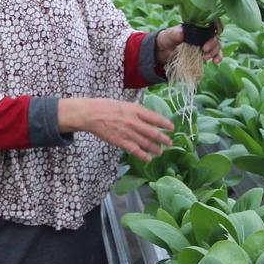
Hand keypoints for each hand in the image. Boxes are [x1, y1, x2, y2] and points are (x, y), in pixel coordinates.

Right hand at [57, 98, 173, 161]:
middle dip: (164, 139)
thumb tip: (147, 117)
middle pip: (154, 133)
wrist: (92, 114)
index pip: (156, 118)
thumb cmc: (106, 106)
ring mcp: (129, 133)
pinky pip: (135, 150)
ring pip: (146, 143)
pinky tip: (148, 158)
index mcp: (136, 110)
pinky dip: (143, 155)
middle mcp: (135, 122)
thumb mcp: (125, 104)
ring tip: (160, 152)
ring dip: (156, 149)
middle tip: (170, 143)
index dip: (165, 124)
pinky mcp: (121, 142)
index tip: (171, 127)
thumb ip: (136, 111)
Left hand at [156, 20, 223, 65]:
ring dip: (214, 51)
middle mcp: (203, 33)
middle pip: (215, 35)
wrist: (164, 52)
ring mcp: (205, 43)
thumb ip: (174, 33)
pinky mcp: (205, 53)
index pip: (211, 21)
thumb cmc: (167, 39)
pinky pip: (215, 54)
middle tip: (204, 49)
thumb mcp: (168, 35)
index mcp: (196, 25)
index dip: (217, 24)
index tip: (217, 30)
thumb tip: (182, 33)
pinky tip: (215, 61)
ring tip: (205, 57)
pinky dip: (217, 57)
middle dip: (213, 42)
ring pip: (217, 45)